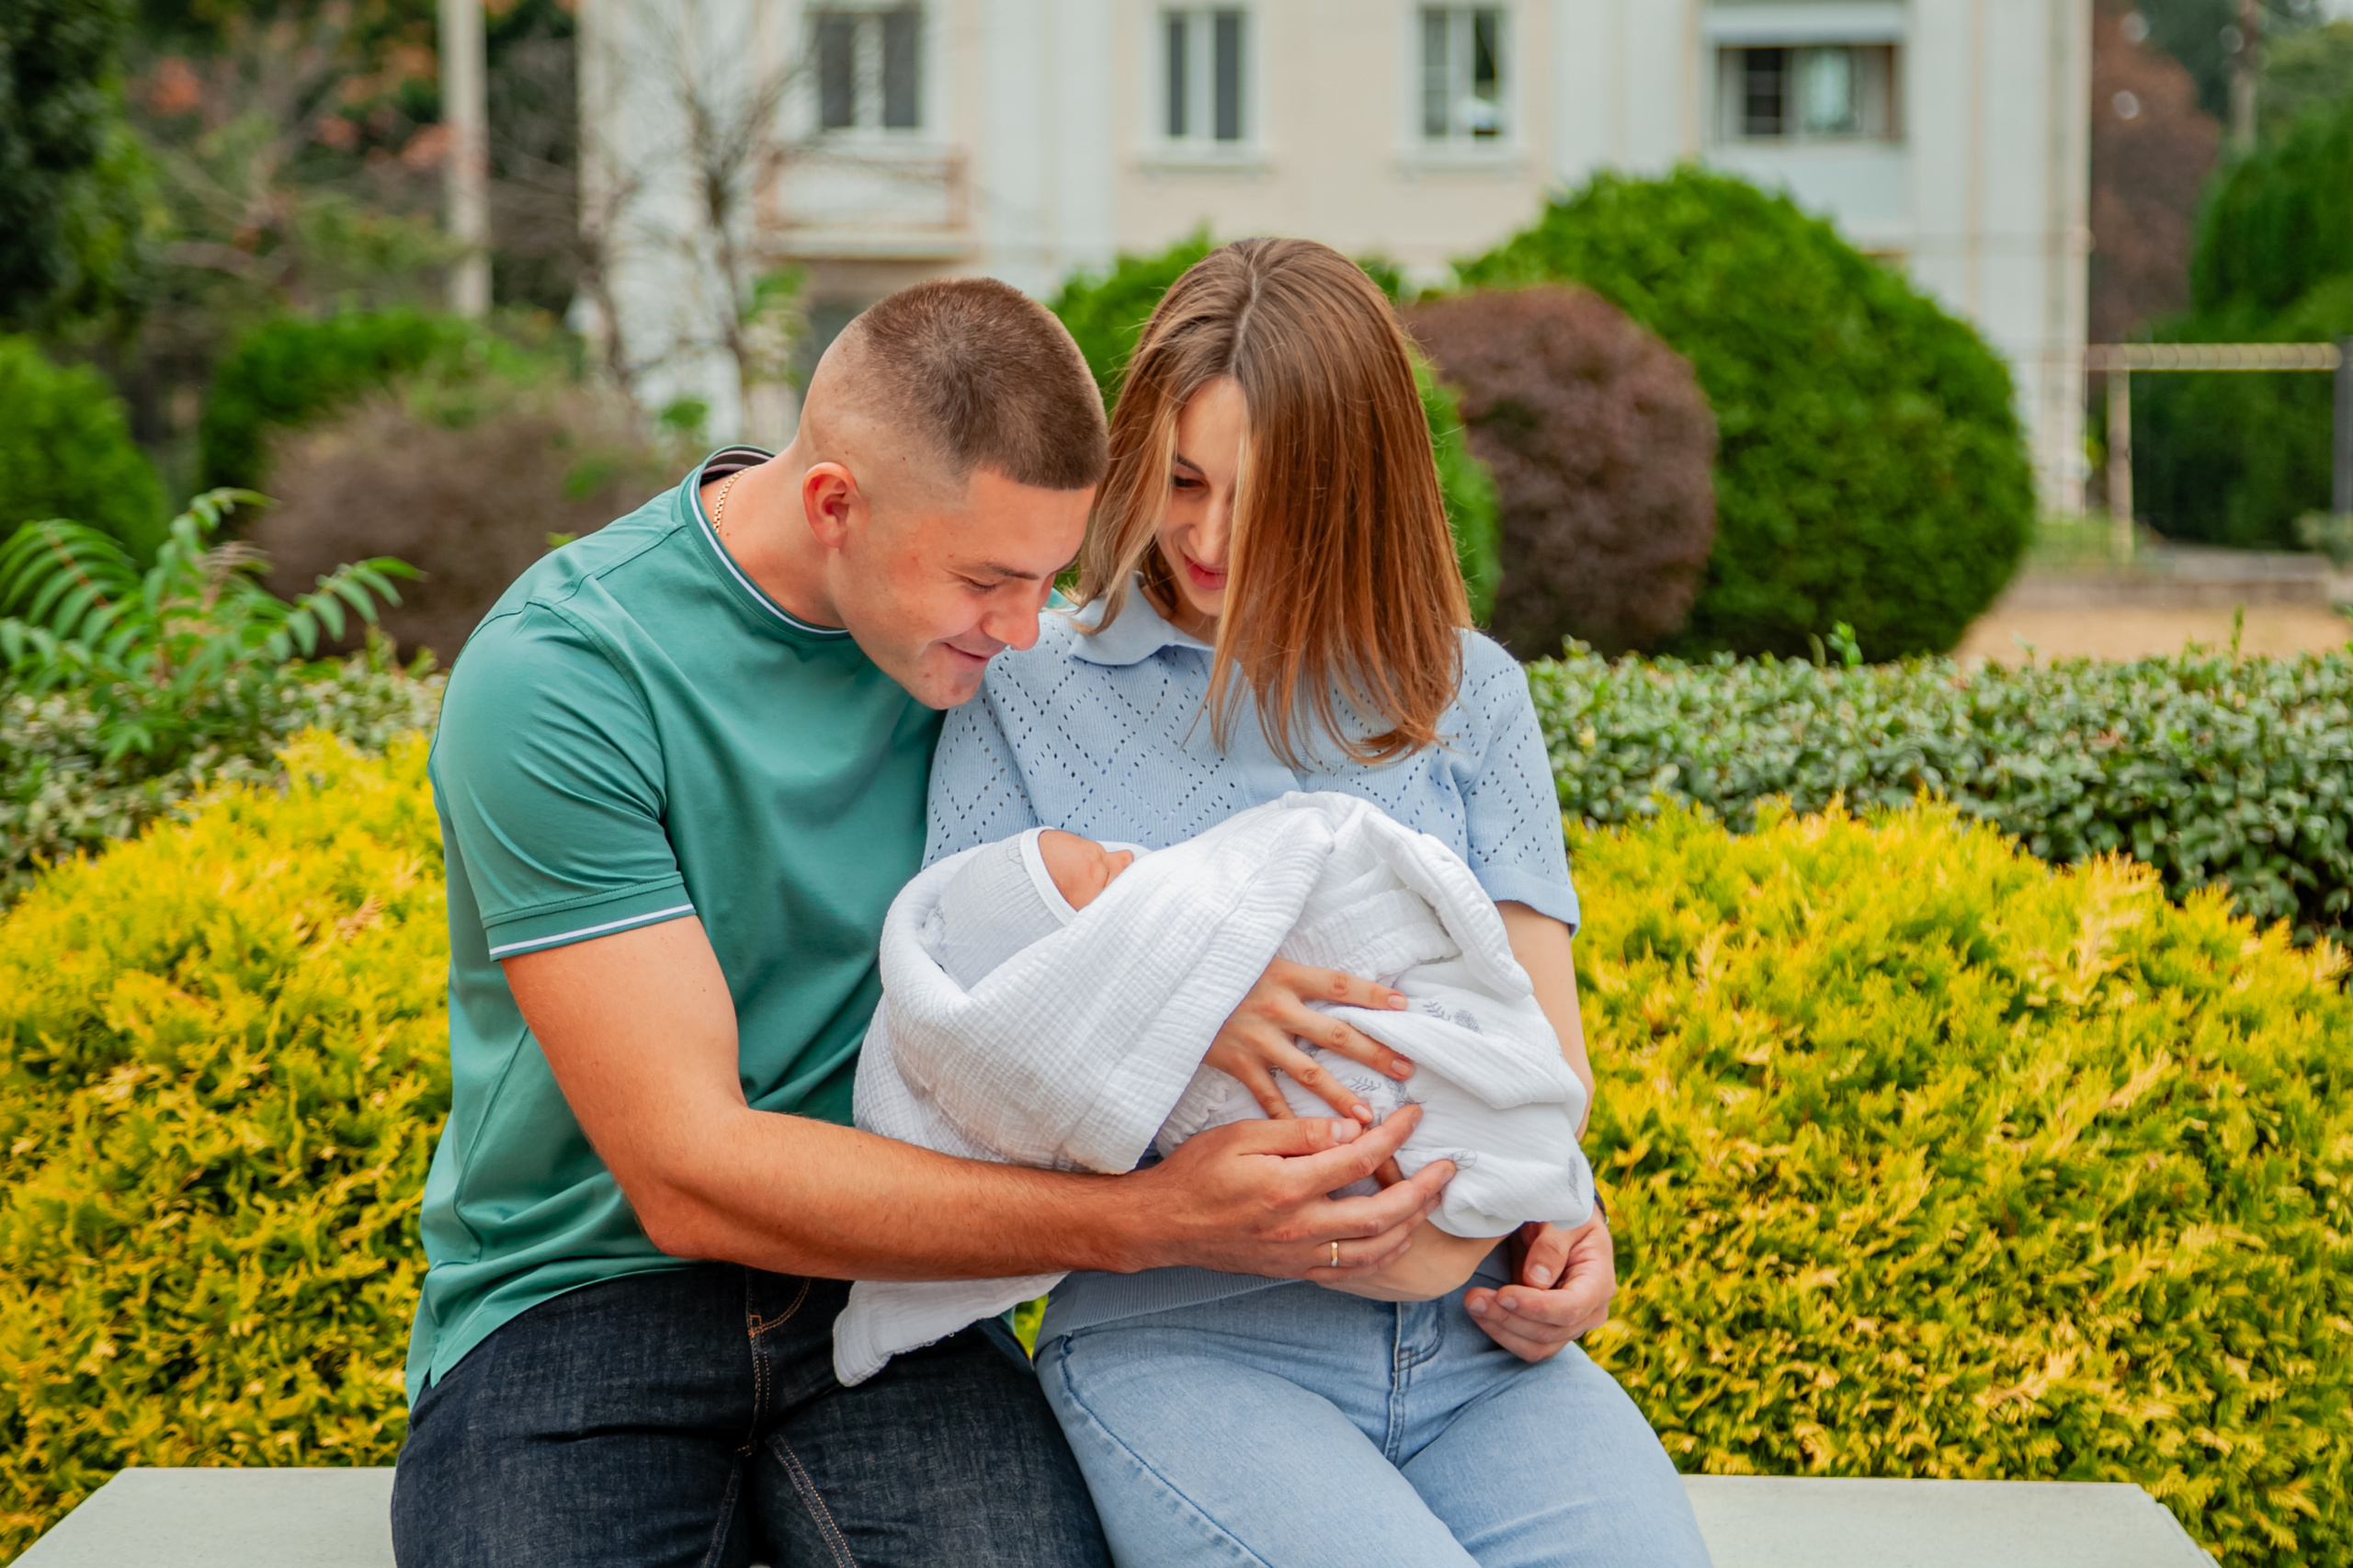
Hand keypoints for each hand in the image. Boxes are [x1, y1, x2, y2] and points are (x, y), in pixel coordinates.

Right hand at [1125, 1105, 1455, 1280]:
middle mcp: (1301, 1227)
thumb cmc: (1197, 1173)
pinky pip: (1352, 1270)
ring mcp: (1300, 1255)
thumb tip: (1352, 1129)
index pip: (1361, 1158)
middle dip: (1424, 1190)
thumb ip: (1301, 1132)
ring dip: (1412, 1225)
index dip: (1395, 1135)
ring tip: (1431, 1201)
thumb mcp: (1243, 1135)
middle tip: (1448, 1169)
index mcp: (1289, 1187)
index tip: (1414, 1116)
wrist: (1164, 1225)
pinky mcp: (1295, 1270)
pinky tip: (1395, 1238)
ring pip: (1375, 1249)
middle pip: (1384, 1214)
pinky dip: (1382, 1255)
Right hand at [1204, 957, 1414, 1122]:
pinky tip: (1311, 1140)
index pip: (1339, 985)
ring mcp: (1256, 1040)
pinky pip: (1268, 1097)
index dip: (1372, 995)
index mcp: (1284, 975)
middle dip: (1374, 1053)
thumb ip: (1286, 958)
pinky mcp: (1235, 1063)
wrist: (1163, 979)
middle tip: (1406, 1069)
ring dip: (1341, 1095)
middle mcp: (1275, 1009)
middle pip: (1337, 1034)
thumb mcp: (1250, 946)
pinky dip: (1288, 1118)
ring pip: (1309, 1073)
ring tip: (1369, 1118)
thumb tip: (1321, 966)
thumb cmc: (1212, 961)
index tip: (1404, 1006)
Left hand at [1463, 1215, 1613, 1361]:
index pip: (1571, 1307)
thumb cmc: (1563, 1218)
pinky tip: (1481, 1313)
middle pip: (1549, 1331)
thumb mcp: (1561, 1219)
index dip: (1536, 1306)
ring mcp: (1572, 1325)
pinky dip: (1501, 1333)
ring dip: (1501, 1329)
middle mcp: (1591, 1311)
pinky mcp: (1551, 1331)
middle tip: (1474, 1297)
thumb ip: (1551, 1246)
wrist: (1561, 1226)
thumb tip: (1536, 1280)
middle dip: (1508, 1317)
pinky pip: (1527, 1346)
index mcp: (1599, 1281)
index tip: (1503, 1294)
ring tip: (1473, 1304)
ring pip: (1537, 1346)